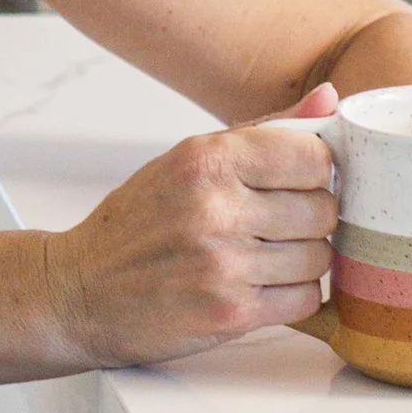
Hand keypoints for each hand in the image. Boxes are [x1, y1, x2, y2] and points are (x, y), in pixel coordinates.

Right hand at [48, 85, 339, 368]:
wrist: (80, 291)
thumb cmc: (136, 223)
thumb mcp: (187, 161)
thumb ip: (264, 131)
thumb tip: (331, 99)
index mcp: (206, 159)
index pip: (312, 156)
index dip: (314, 172)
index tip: (297, 182)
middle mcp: (215, 208)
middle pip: (323, 209)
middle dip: (311, 219)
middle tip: (279, 224)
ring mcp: (223, 264)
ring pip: (320, 258)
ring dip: (303, 260)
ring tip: (266, 257)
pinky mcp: (231, 313)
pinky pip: (306, 300)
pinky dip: (293, 295)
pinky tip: (262, 285)